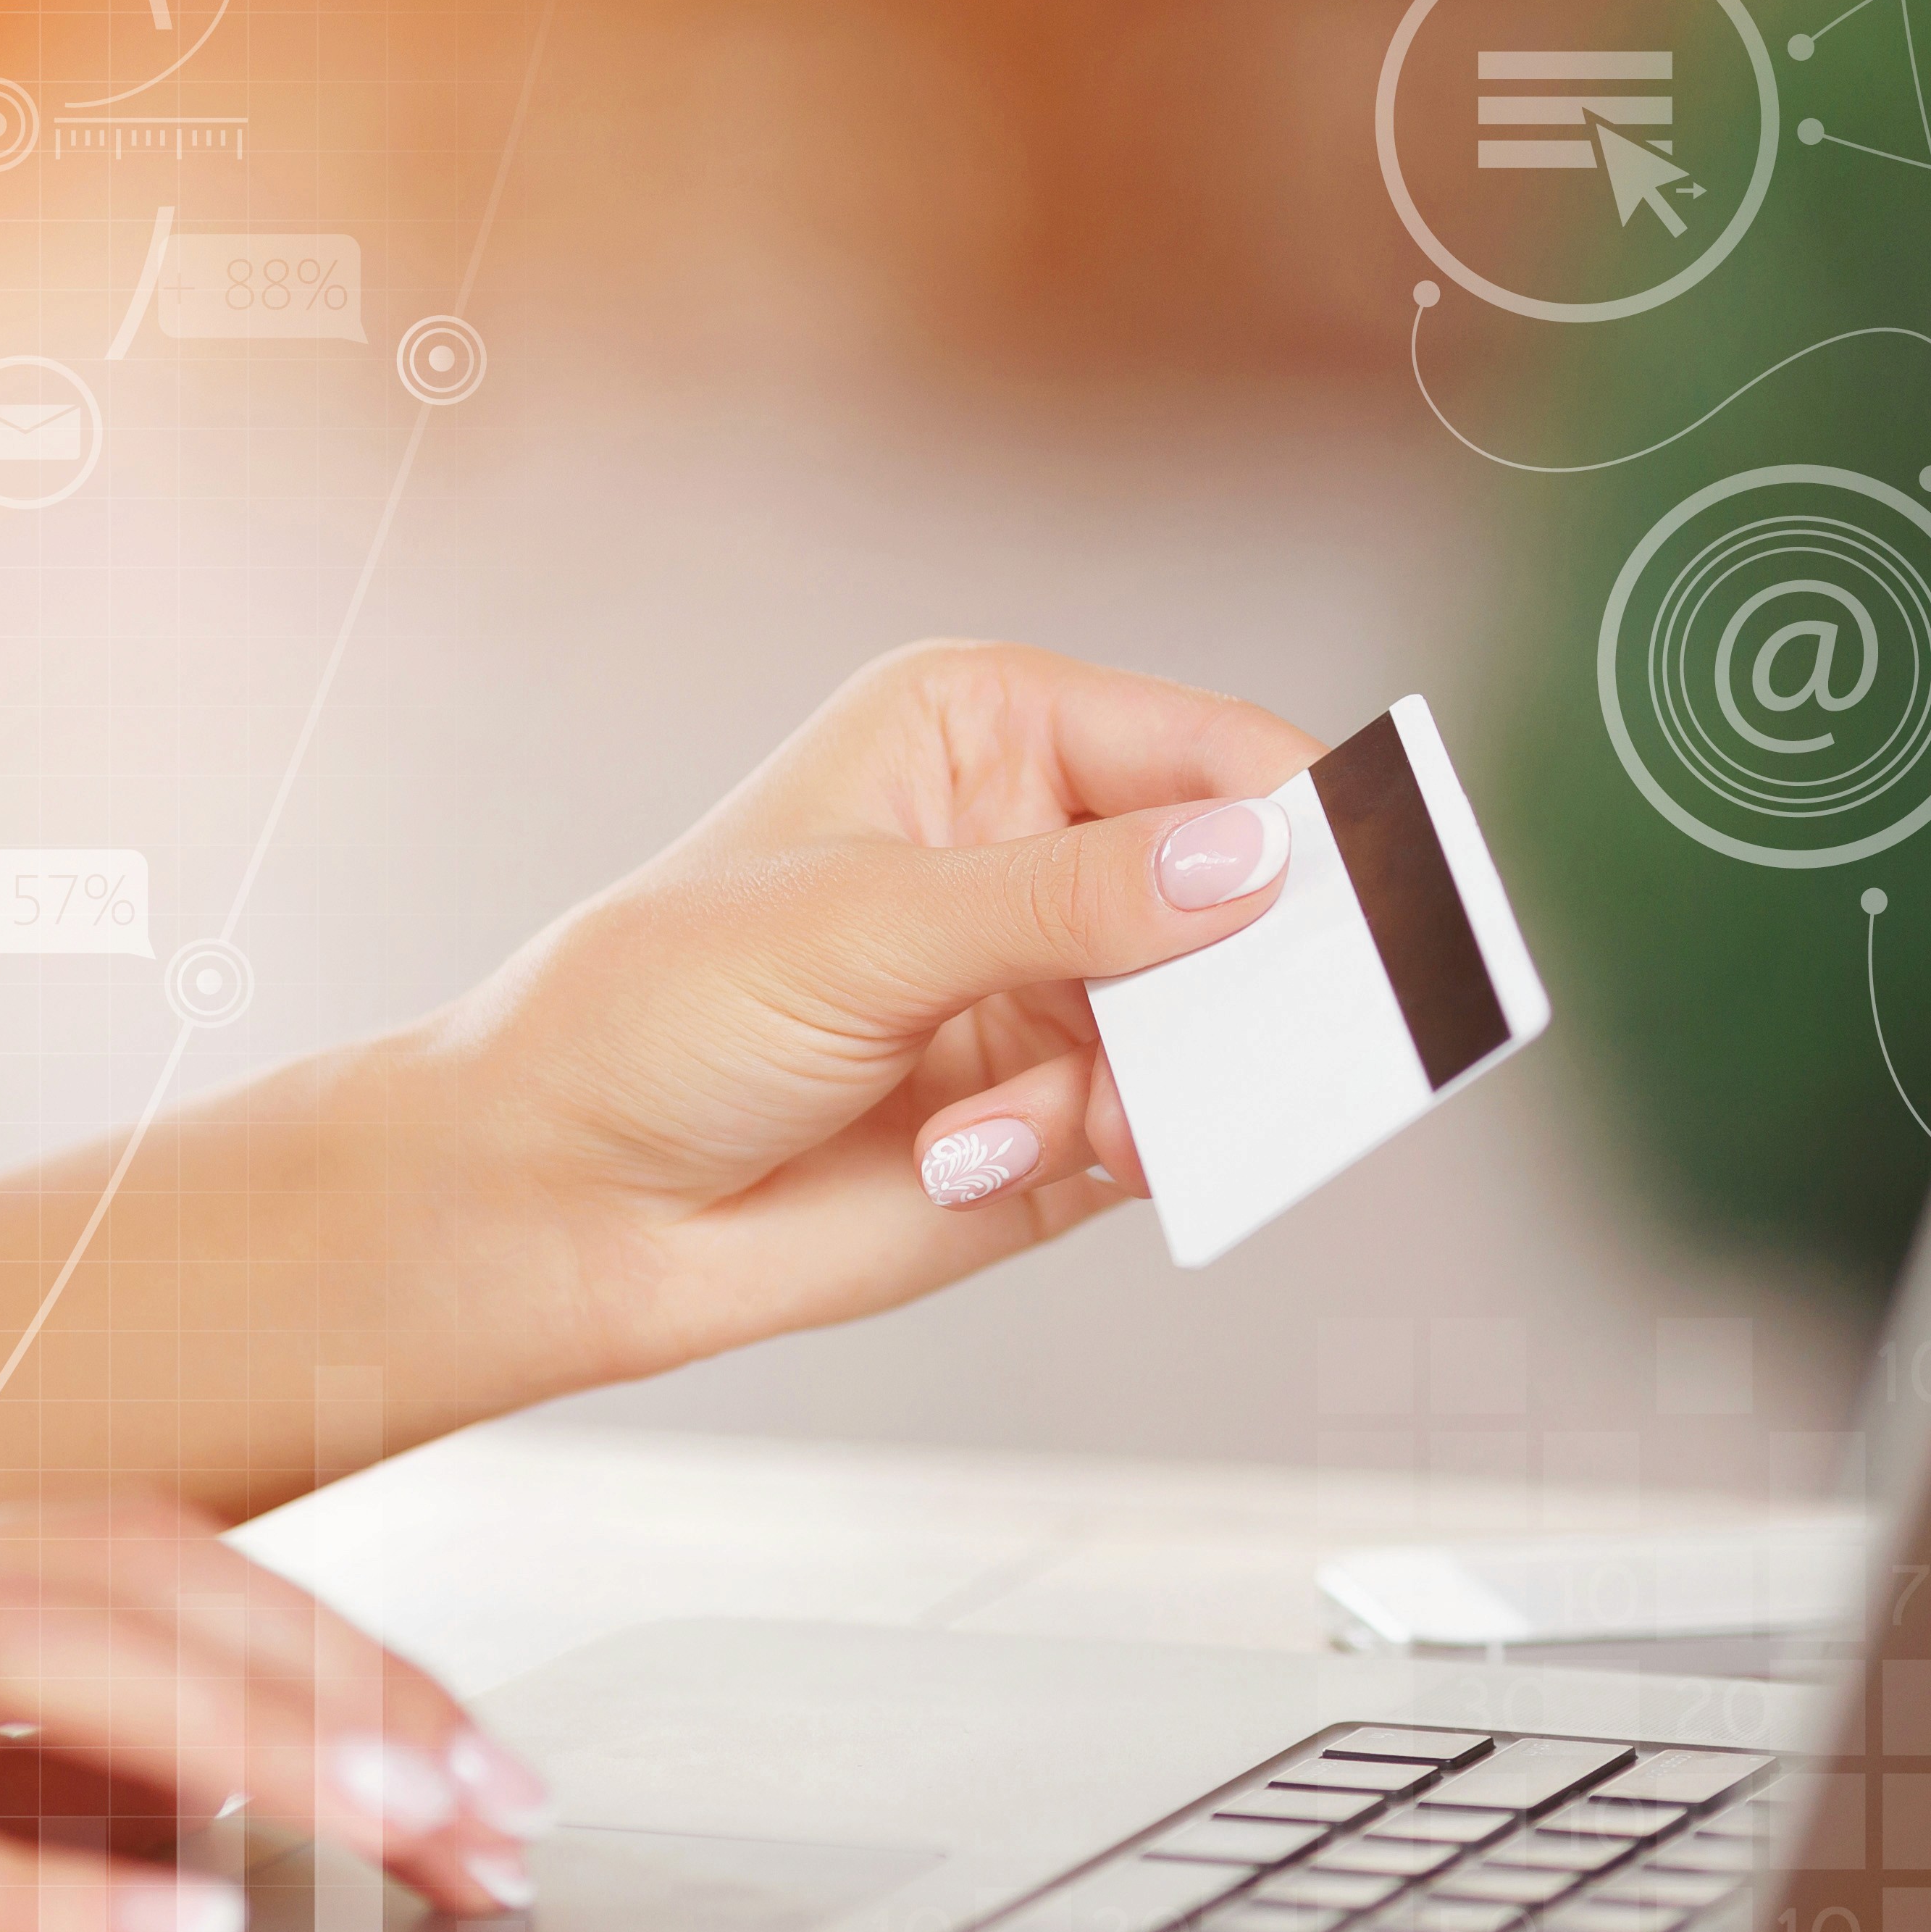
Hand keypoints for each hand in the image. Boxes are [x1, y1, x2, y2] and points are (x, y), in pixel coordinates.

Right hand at [0, 1479, 545, 1931]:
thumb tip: (158, 1792)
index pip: (151, 1551)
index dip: (331, 1643)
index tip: (459, 1745)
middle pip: (149, 1589)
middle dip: (356, 1695)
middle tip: (498, 1807)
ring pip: (54, 1673)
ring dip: (265, 1756)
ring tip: (409, 1839)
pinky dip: (49, 1896)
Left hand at [418, 640, 1320, 1385]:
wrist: (561, 1201)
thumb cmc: (657, 1012)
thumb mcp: (864, 924)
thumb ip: (1072, 897)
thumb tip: (1251, 860)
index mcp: (988, 730)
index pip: (1205, 747)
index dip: (1296, 816)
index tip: (1369, 895)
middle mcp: (1038, 847)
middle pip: (1242, 886)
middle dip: (1248, 972)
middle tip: (1262, 1035)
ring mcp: (1056, 986)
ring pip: (1220, 1023)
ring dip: (1155, 1083)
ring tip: (1048, 1123)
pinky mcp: (1064, 1115)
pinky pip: (1171, 1126)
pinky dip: (1104, 1150)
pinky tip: (972, 1158)